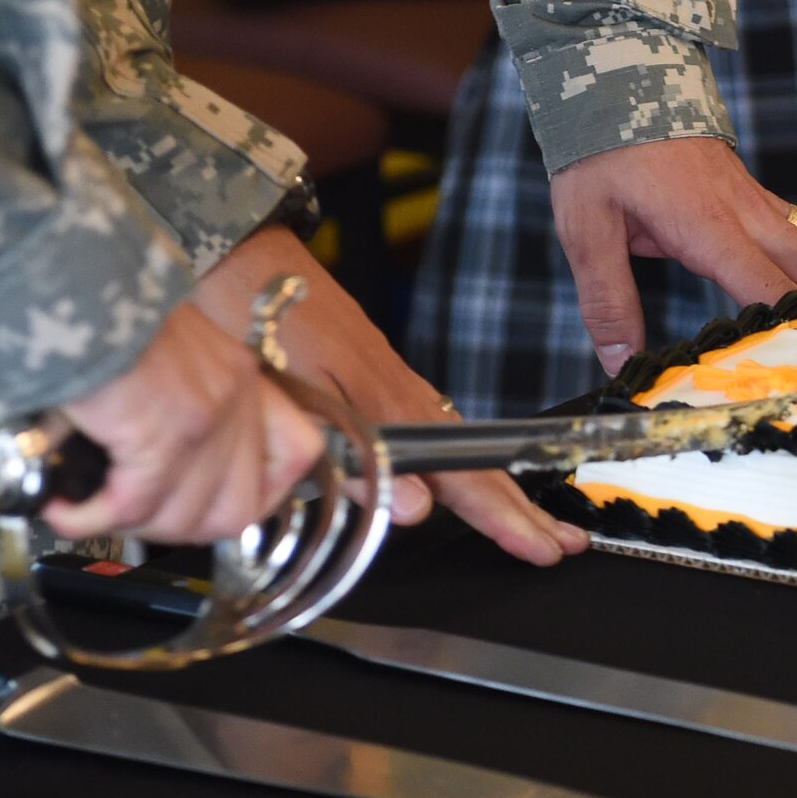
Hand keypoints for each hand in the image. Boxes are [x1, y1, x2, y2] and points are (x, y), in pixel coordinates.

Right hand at [46, 304, 324, 543]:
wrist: (64, 283)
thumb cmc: (97, 308)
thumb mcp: (164, 349)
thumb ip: (181, 399)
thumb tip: (154, 469)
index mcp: (239, 372)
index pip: (297, 451)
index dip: (265, 493)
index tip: (214, 505)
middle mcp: (234, 393)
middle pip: (240, 507)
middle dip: (182, 528)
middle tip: (136, 518)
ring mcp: (205, 416)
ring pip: (187, 516)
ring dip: (134, 526)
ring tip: (94, 510)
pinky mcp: (163, 433)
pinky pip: (134, 506)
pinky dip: (93, 519)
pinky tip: (67, 511)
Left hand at [188, 224, 587, 565]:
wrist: (235, 250)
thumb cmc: (256, 315)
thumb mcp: (300, 395)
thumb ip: (360, 455)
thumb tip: (418, 510)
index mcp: (390, 402)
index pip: (463, 474)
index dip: (503, 517)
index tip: (539, 547)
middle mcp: (400, 391)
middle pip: (475, 462)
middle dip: (520, 508)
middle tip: (561, 543)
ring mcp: (388, 378)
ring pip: (456, 445)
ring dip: (495, 489)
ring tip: (526, 521)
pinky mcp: (370, 369)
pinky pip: (431, 424)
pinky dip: (457, 459)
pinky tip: (456, 474)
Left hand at [549, 137, 796, 375]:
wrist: (618, 75)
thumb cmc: (600, 151)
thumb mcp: (586, 228)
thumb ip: (608, 299)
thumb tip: (623, 363)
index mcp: (706, 226)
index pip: (763, 286)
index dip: (792, 325)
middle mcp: (743, 213)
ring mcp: (754, 200)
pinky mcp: (752, 193)